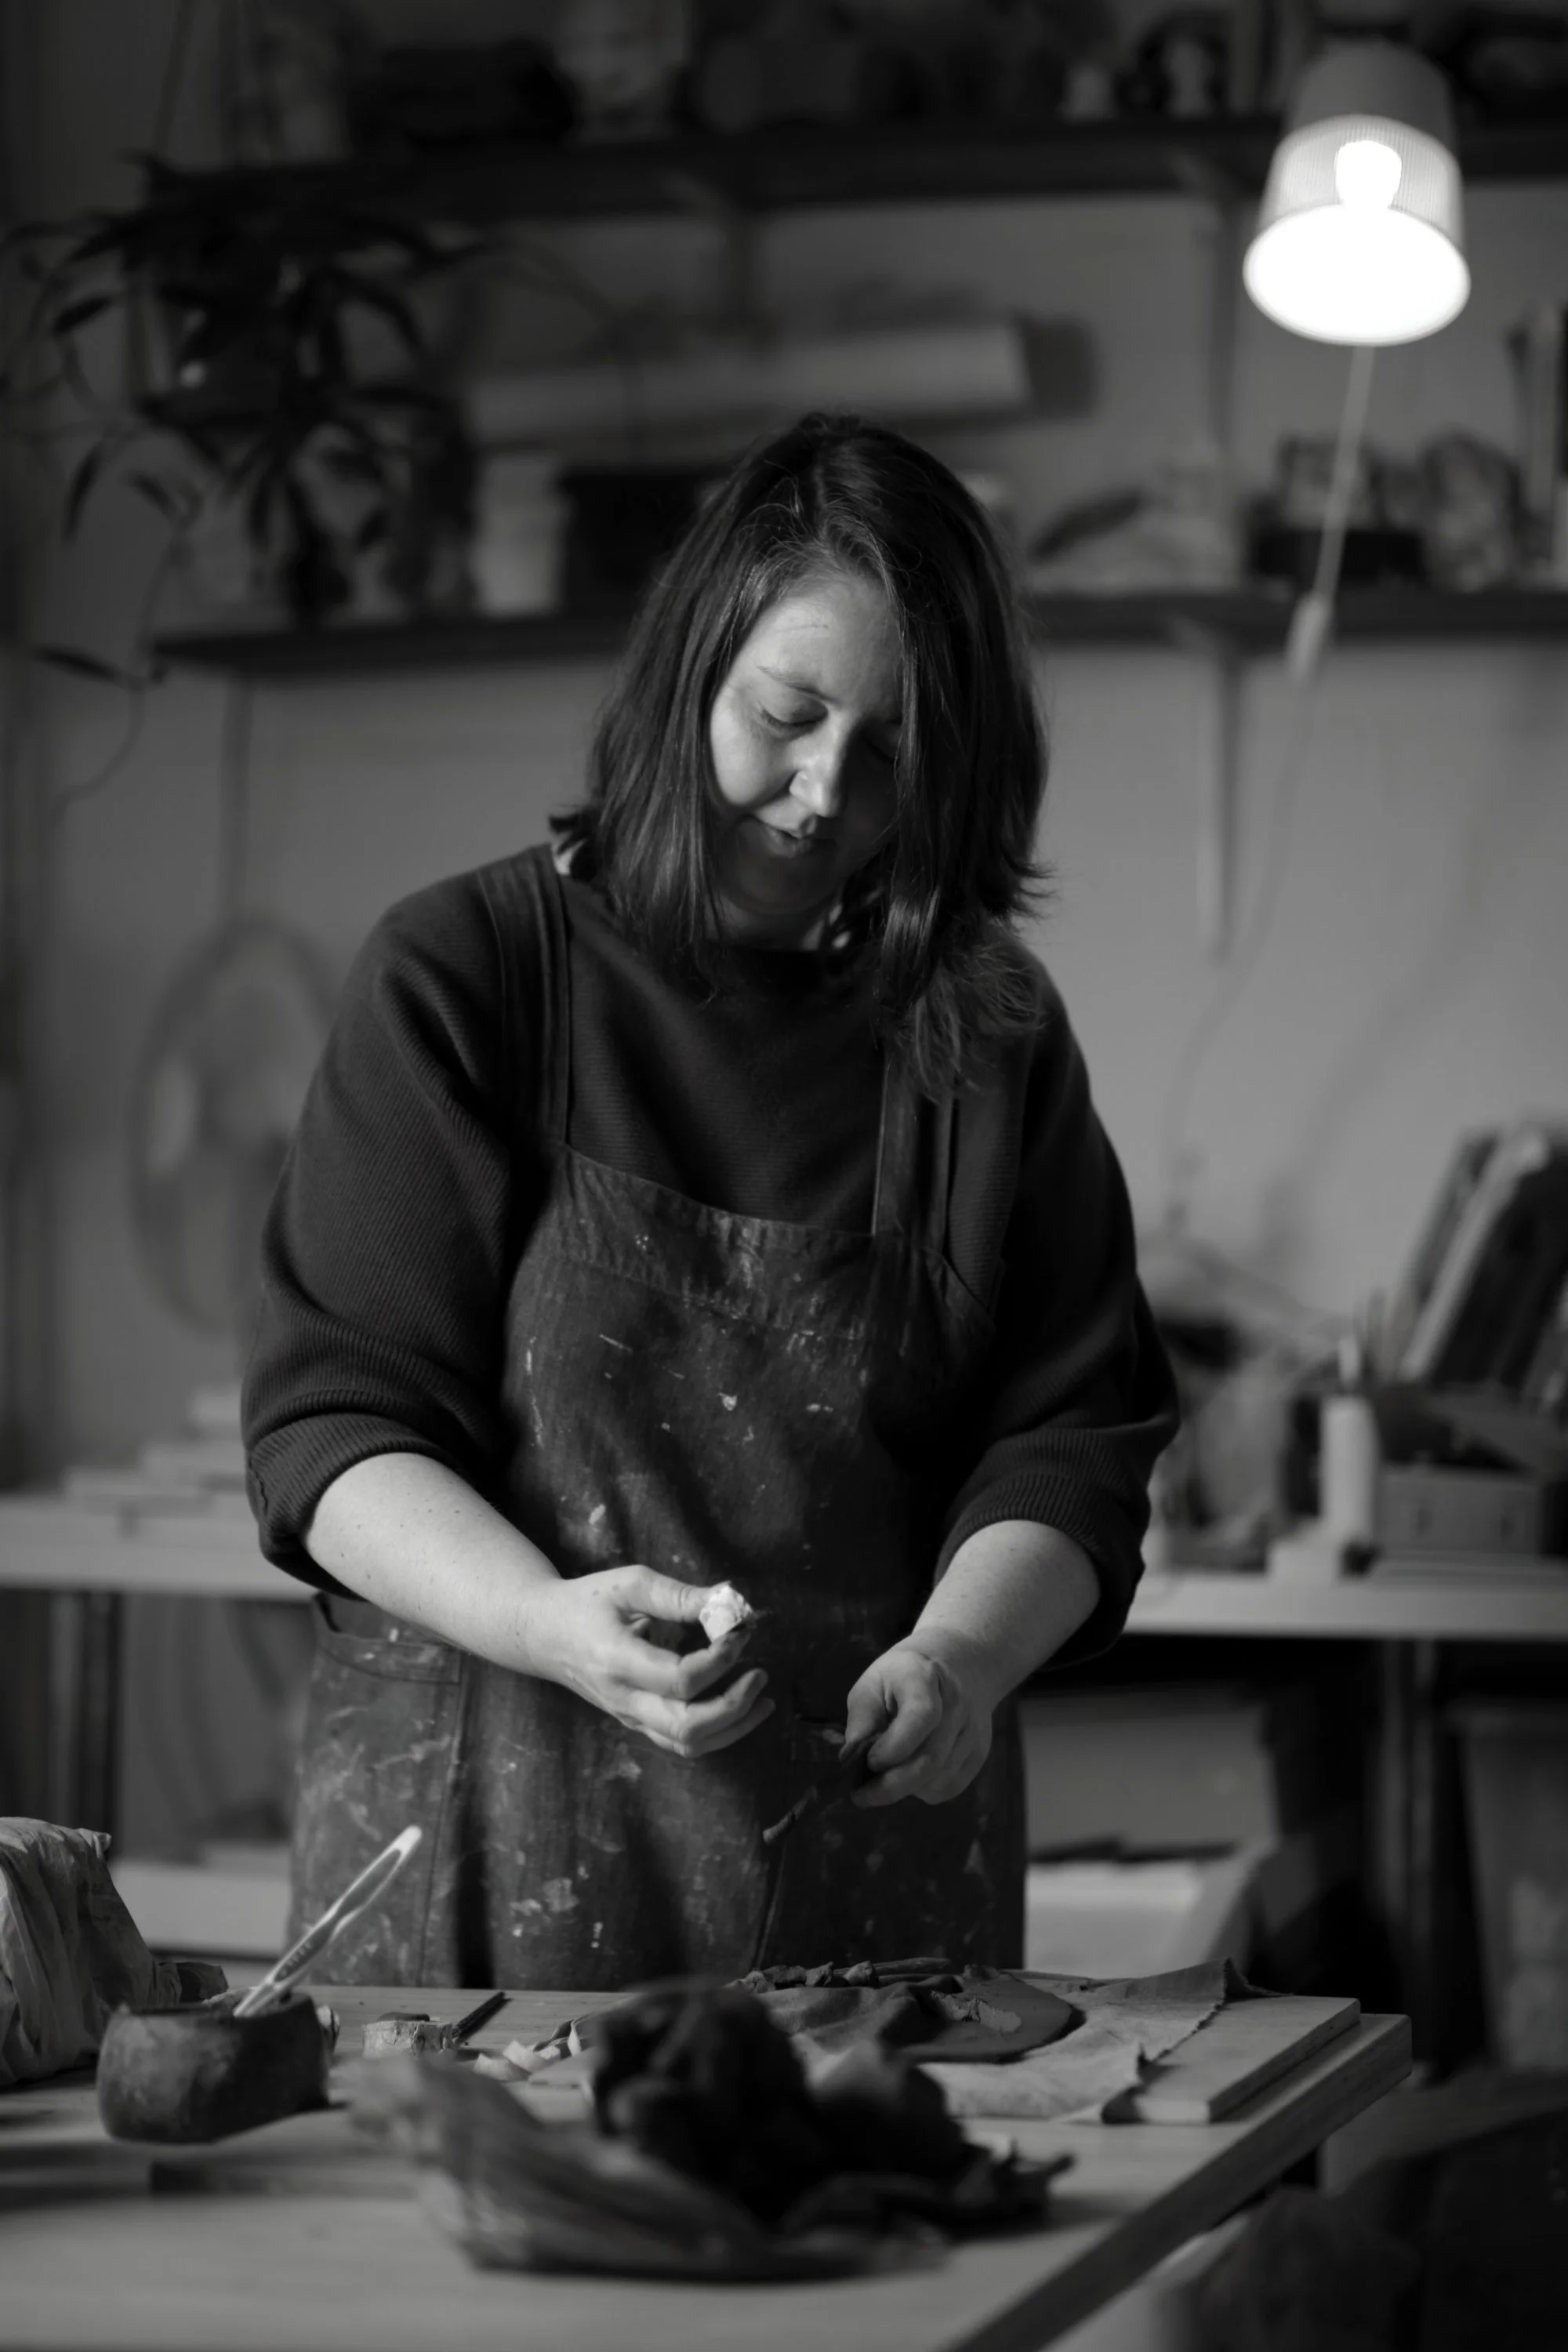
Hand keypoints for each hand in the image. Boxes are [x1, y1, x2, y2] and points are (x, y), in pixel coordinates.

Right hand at [525, 1566, 771, 1759]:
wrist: (543, 1635)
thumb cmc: (586, 1602)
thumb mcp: (629, 1584)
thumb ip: (679, 1595)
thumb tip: (730, 1601)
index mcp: (617, 1660)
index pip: (680, 1679)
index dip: (720, 1659)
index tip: (740, 1631)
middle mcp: (624, 1699)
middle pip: (687, 1726)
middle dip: (734, 1705)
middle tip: (760, 1673)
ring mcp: (629, 1717)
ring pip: (687, 1744)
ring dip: (733, 1727)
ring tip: (762, 1699)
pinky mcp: (636, 1722)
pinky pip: (680, 1742)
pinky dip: (717, 1733)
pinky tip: (740, 1710)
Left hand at [842, 1635, 995, 1807]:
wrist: (956, 1666)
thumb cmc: (901, 1679)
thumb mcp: (872, 1684)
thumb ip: (862, 1718)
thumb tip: (851, 1759)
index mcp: (923, 1676)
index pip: (922, 1716)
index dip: (894, 1747)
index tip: (870, 1761)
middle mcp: (956, 1702)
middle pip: (931, 1758)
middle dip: (893, 1785)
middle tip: (863, 1796)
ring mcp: (973, 1729)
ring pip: (939, 1779)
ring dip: (906, 1789)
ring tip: (884, 1780)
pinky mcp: (980, 1752)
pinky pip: (950, 1786)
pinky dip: (924, 1791)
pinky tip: (910, 1776)